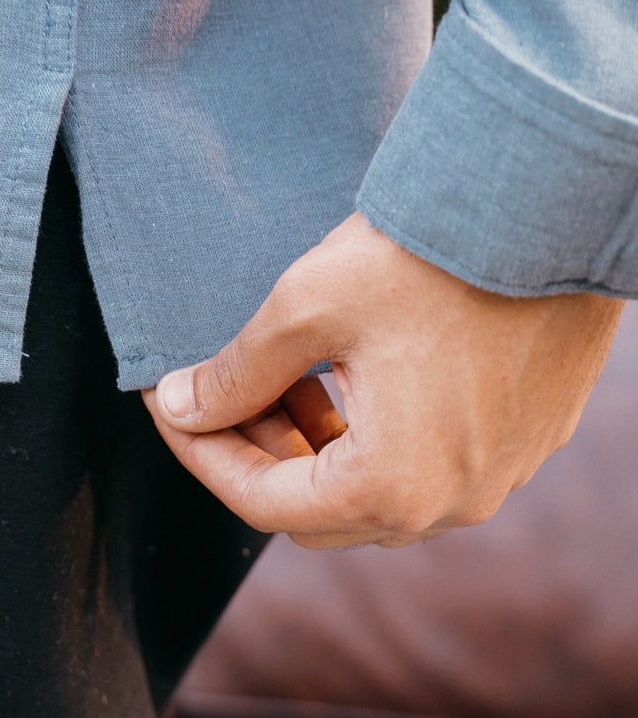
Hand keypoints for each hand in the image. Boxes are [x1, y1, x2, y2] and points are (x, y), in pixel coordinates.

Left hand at [142, 213, 622, 548]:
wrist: (548, 206)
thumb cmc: (426, 255)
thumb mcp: (306, 308)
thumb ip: (237, 372)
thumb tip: (181, 406)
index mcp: (392, 486)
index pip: (261, 501)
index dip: (202, 454)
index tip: (169, 409)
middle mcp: (452, 504)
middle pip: (318, 511)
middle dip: (258, 454)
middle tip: (220, 395)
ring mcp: (497, 477)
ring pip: (373, 491)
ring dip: (317, 447)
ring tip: (285, 381)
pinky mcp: (524, 440)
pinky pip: (428, 465)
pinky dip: (373, 436)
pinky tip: (351, 376)